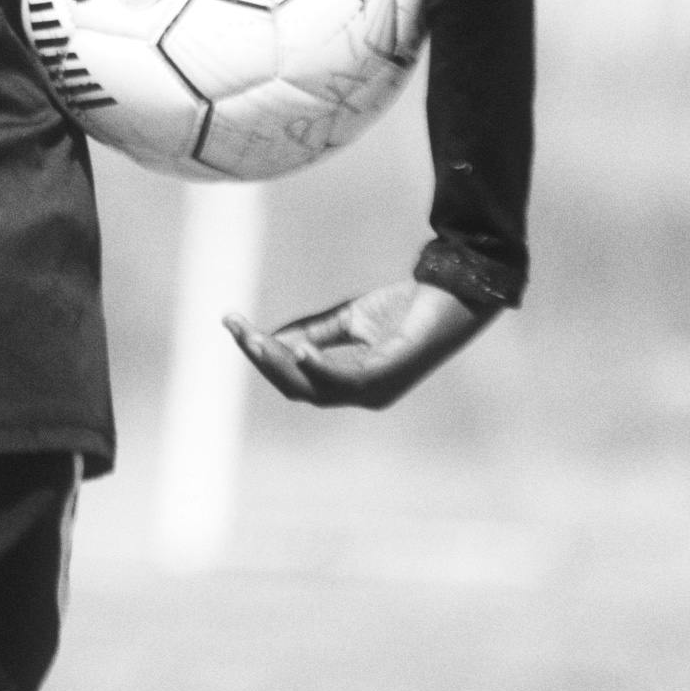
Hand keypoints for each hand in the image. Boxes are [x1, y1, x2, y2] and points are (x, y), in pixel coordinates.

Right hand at [223, 279, 490, 409]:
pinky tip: (297, 350)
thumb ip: (315, 332)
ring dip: (278, 363)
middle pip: (297, 388)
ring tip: (252, 338)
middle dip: (262, 360)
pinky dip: (318, 368)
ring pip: (313, 387)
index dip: (263, 357)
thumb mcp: (350, 319)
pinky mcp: (390, 375)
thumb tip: (271, 341)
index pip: (296, 380)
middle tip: (236, 330)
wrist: (455, 295)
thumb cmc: (409, 307)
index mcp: (352, 384)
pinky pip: (344, 381)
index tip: (234, 325)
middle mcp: (363, 395)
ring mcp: (377, 389)